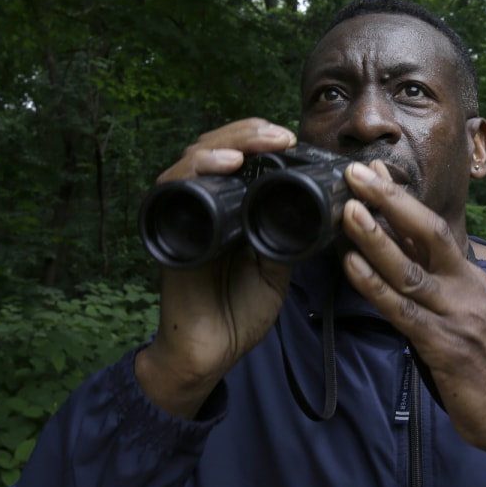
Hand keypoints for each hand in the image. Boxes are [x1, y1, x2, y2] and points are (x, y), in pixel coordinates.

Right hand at [136, 119, 297, 418]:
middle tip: (280, 136)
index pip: (242, 158)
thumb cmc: (239, 313)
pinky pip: (174, 188)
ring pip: (195, 157)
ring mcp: (186, 214)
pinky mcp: (169, 230)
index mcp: (233, 209)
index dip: (262, 141)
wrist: (211, 353)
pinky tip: (224, 165)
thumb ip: (286, 236)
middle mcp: (206, 205)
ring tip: (256, 144)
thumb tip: (316, 207)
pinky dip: (198, 170)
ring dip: (227, 143)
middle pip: (218, 148)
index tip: (293, 140)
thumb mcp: (276, 267)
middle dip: (249, 134)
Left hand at [338, 161, 485, 469]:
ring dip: (376, 237)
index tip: (376, 170)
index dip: (402, 198)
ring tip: (348, 208)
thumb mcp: (465, 314)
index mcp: (471, 278)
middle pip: (429, 232)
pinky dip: (374, 286)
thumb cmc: (485, 368)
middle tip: (358, 170)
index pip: (434, 228)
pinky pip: (402, 310)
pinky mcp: (443, 346)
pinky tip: (351, 266)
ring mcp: (456, 316)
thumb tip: (397, 254)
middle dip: (391, 199)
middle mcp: (467, 288)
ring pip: (411, 269)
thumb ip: (435, 285)